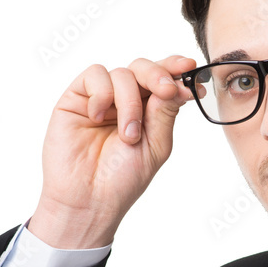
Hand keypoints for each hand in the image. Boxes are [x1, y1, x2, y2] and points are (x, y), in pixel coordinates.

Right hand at [28, 55, 196, 248]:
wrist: (89, 198)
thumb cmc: (122, 179)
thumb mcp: (156, 146)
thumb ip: (164, 113)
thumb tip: (177, 84)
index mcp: (149, 112)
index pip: (164, 80)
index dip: (176, 69)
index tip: (191, 68)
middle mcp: (126, 101)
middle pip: (144, 68)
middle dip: (159, 75)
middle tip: (167, 91)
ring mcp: (102, 98)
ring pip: (123, 73)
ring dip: (130, 102)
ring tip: (128, 134)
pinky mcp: (77, 98)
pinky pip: (95, 75)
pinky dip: (103, 94)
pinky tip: (98, 117)